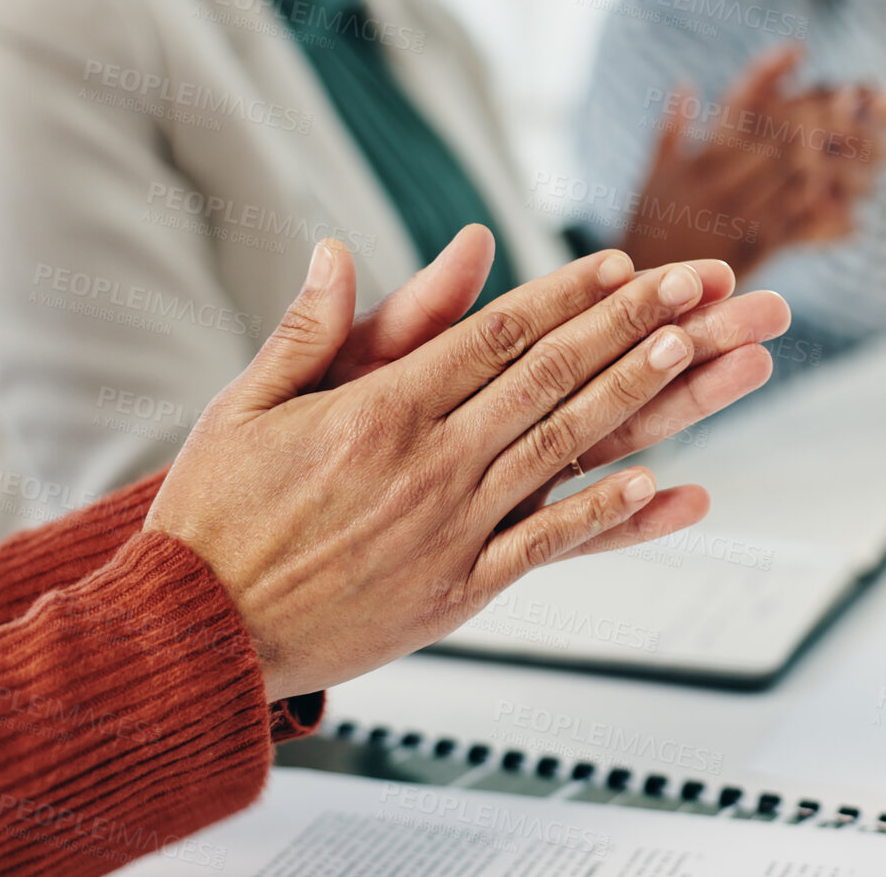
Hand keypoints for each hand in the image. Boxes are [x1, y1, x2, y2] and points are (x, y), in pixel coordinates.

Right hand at [147, 238, 783, 700]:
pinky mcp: (456, 591)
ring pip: (559, 448)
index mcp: (377, 410)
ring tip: (687, 355)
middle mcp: (426, 463)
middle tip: (684, 291)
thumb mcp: (243, 407)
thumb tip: (337, 251)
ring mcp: (449, 529)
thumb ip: (306, 330)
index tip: (616, 265)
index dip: (563, 296)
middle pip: (545, 379)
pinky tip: (656, 484)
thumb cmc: (214, 519)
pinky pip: (545, 545)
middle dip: (622, 328)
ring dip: (630, 398)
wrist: (197, 634)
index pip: (493, 336)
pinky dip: (602, 513)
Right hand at [622, 44, 885, 274]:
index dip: (809, 94)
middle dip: (844, 119)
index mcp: (704, 153)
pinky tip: (858, 221)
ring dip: (849, 165)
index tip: (846, 79)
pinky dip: (826, 224)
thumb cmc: (644, 230)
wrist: (635, 290)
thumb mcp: (651, 175)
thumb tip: (683, 85)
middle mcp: (722, 177)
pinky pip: (795, 232)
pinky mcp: (748, 251)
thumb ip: (671, 130)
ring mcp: (737, 212)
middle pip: (793, 136)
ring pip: (803, 179)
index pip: (764, 109)